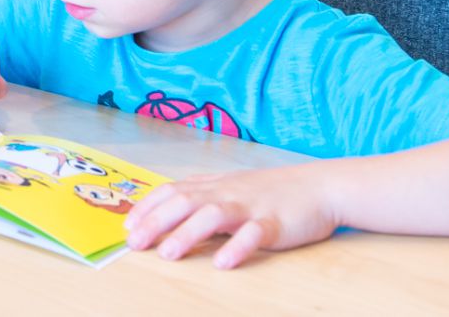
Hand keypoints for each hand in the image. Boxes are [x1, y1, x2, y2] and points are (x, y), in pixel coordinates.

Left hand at [124, 163, 340, 268]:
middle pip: (184, 202)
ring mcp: (250, 207)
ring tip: (167, 254)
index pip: (173, 191)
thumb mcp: (233, 187)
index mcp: (215, 186)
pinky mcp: (274, 222)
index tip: (127, 225)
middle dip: (156, 222)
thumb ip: (204, 195)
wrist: (321, 186)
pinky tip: (222, 263)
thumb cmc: (273, 191)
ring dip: (187, 234)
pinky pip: (254, 234)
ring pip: (213, 216)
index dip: (148, 207)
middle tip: (133, 243)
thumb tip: (169, 207)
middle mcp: (227, 192)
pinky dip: (237, 247)